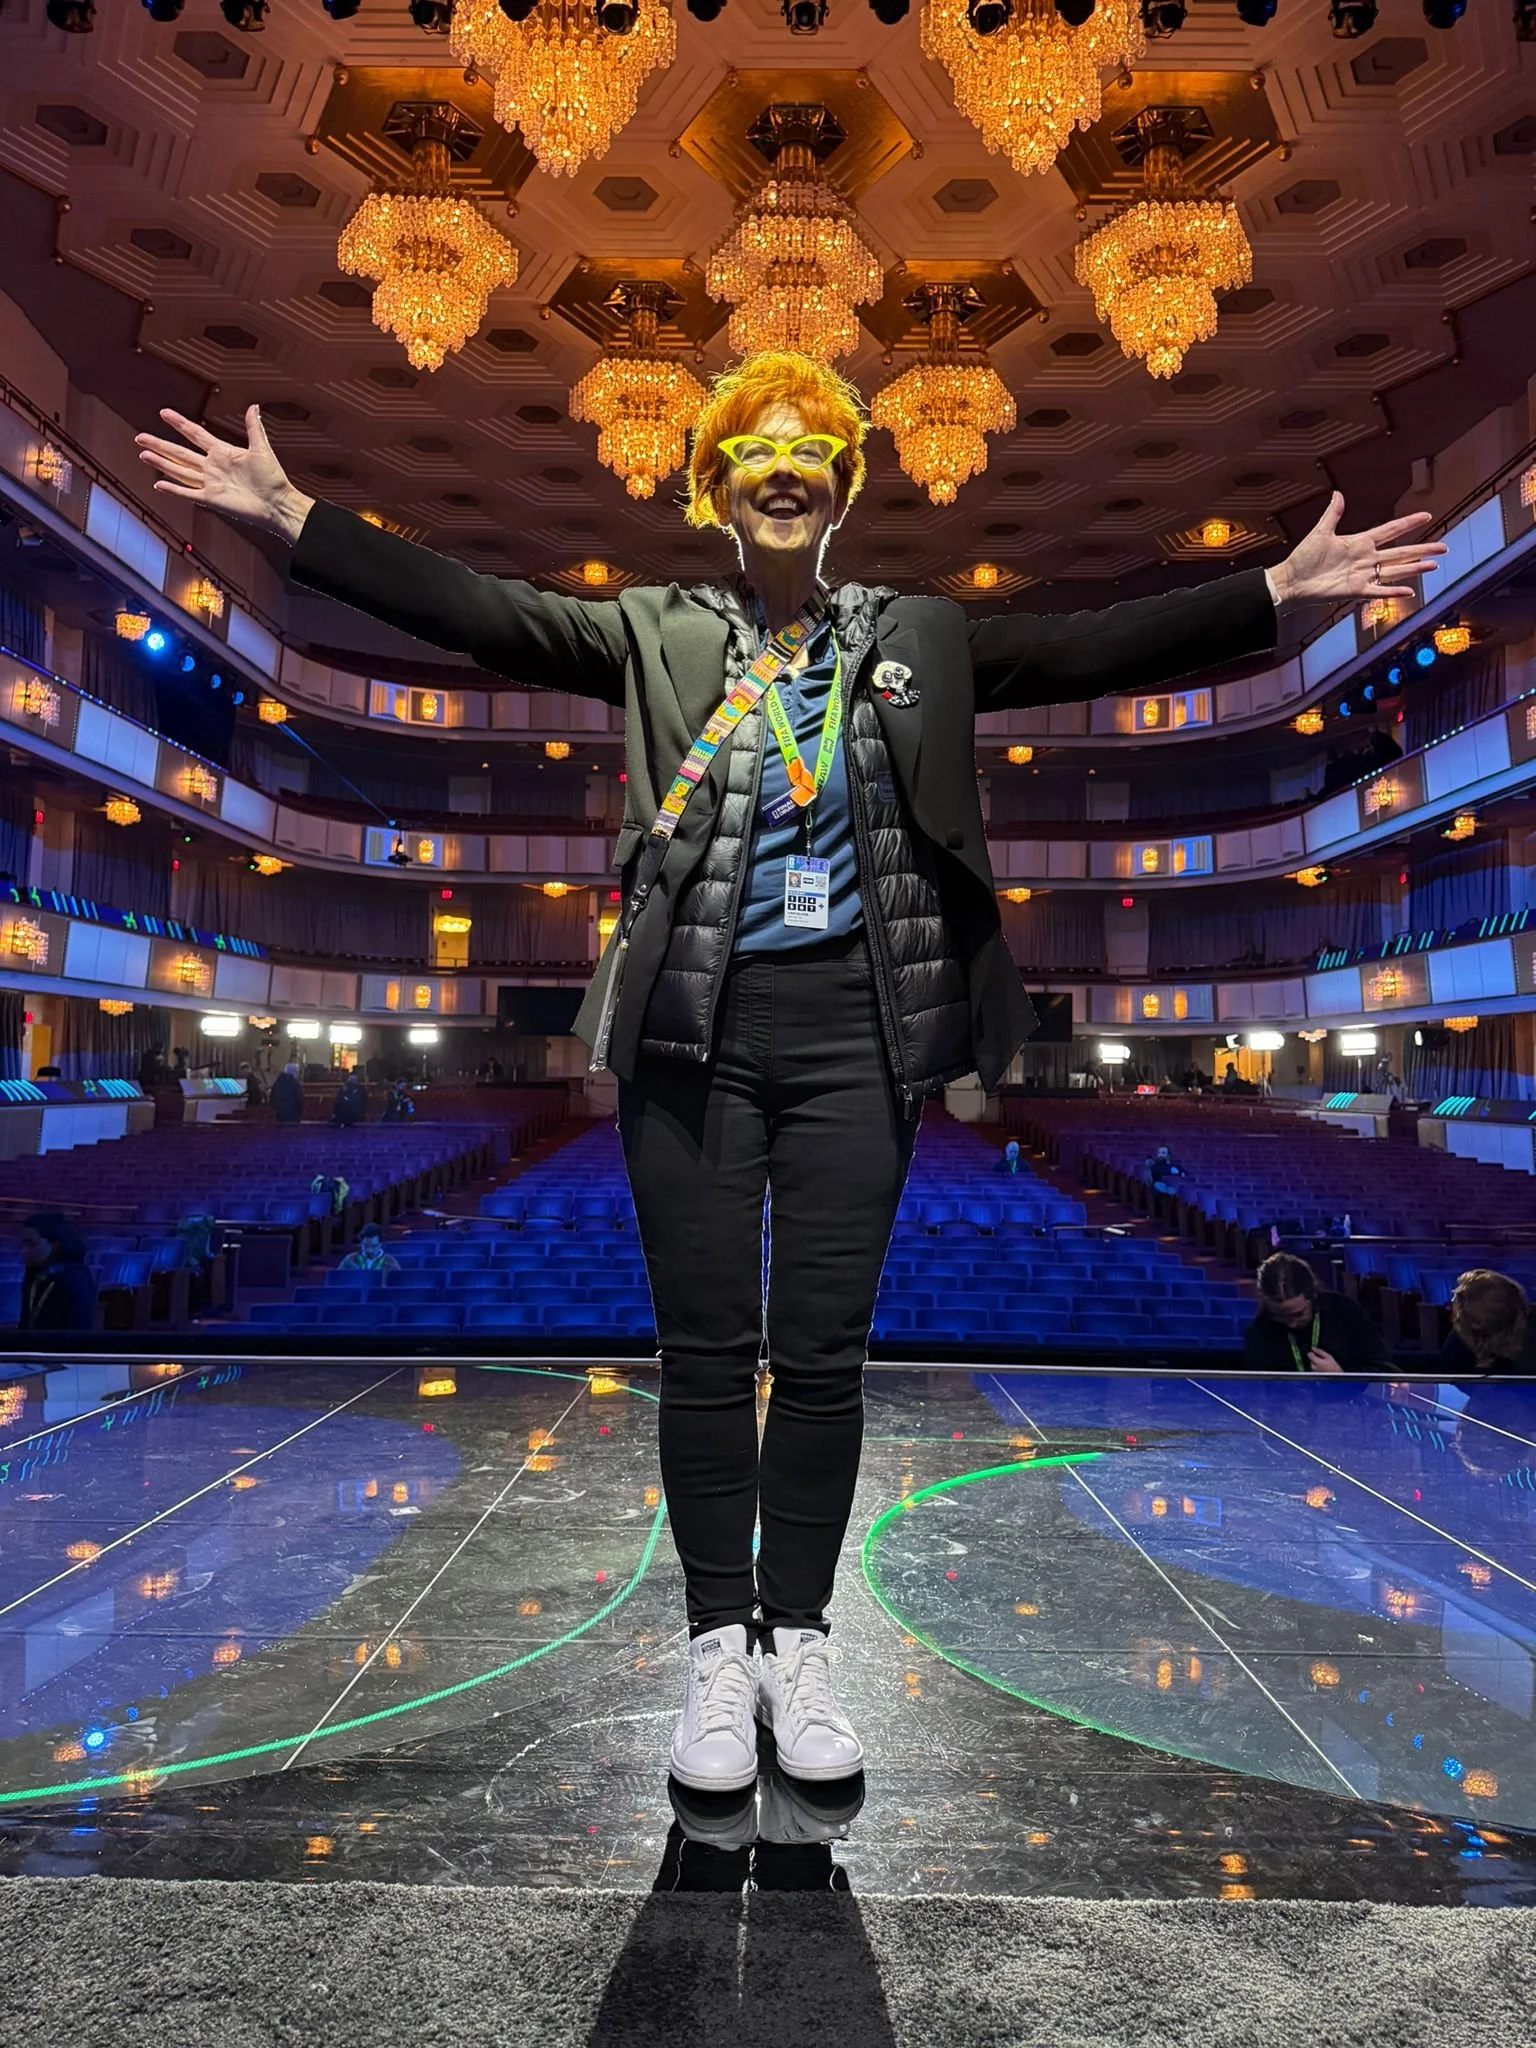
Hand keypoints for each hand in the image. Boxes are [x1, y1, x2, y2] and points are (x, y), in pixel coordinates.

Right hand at [134, 404, 314, 544]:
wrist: (277, 504)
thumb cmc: (273, 479)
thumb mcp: (262, 449)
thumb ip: (254, 428)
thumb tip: (254, 406)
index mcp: (223, 452)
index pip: (195, 434)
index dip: (180, 424)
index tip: (164, 413)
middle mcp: (212, 467)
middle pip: (180, 452)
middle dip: (160, 444)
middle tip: (141, 437)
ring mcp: (210, 483)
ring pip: (179, 470)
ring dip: (161, 462)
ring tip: (143, 454)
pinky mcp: (211, 499)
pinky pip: (188, 493)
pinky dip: (174, 489)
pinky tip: (158, 483)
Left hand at [1270, 491, 1446, 606]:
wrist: (1292, 581)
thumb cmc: (1304, 557)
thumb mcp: (1320, 532)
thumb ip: (1333, 514)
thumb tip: (1338, 494)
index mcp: (1360, 542)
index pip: (1390, 530)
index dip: (1408, 523)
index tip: (1426, 516)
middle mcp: (1366, 558)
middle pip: (1400, 552)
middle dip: (1422, 549)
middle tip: (1443, 547)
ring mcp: (1363, 575)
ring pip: (1395, 570)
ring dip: (1415, 568)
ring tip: (1434, 565)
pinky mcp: (1355, 591)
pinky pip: (1378, 591)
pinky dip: (1392, 591)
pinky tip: (1410, 591)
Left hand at [1307, 1348, 1344, 1374]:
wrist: (1336, 1377)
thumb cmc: (1334, 1367)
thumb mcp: (1329, 1357)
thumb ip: (1320, 1351)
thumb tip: (1313, 1348)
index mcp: (1316, 1362)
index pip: (1309, 1354)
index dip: (1313, 1353)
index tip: (1317, 1354)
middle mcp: (1313, 1367)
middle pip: (1311, 1359)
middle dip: (1315, 1359)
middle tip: (1323, 1360)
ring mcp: (1314, 1371)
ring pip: (1312, 1364)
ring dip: (1316, 1363)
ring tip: (1324, 1365)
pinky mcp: (1315, 1374)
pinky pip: (1314, 1369)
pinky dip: (1317, 1368)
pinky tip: (1323, 1369)